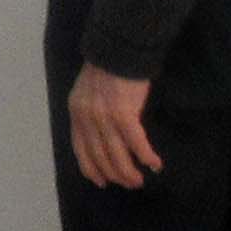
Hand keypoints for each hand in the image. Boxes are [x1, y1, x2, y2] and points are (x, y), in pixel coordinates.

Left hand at [67, 65, 161, 188]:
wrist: (120, 46)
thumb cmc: (109, 65)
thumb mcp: (89, 89)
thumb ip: (90, 111)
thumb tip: (102, 133)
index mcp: (76, 112)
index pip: (80, 149)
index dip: (91, 169)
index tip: (101, 182)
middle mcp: (87, 118)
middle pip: (99, 157)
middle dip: (114, 175)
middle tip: (129, 183)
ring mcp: (104, 118)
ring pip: (116, 155)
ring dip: (129, 172)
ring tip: (139, 181)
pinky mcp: (124, 115)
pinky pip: (135, 143)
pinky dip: (145, 156)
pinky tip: (154, 163)